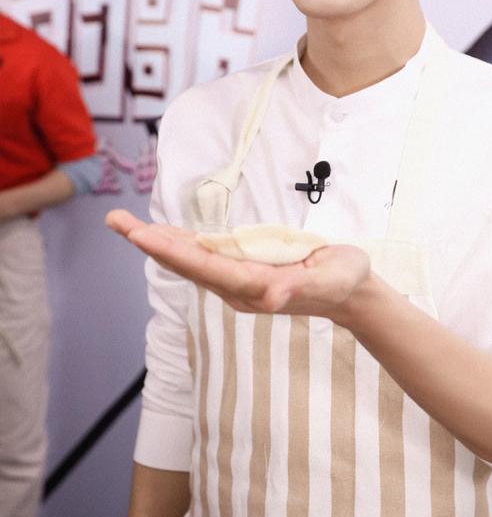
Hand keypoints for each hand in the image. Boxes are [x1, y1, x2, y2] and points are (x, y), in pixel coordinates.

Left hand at [105, 210, 373, 321]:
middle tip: (116, 221)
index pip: (207, 269)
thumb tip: (273, 294)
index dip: (174, 252)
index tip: (143, 237)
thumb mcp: (331, 280)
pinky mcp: (242, 271)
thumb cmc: (344, 280)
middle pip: (188, 265)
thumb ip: (302, 287)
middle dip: (151, 243)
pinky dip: (177, 243)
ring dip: (157, 242)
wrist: (350, 293)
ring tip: (124, 224)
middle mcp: (240, 288)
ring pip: (190, 261)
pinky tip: (159, 234)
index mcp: (258, 287)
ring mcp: (238, 281)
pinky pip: (203, 257)